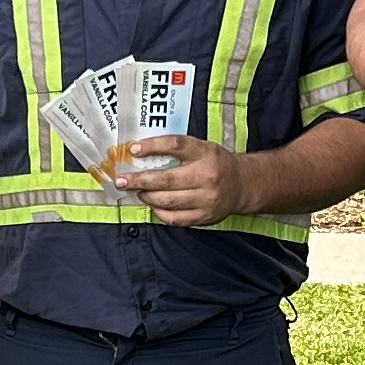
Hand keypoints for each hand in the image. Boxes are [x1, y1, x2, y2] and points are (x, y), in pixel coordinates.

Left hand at [115, 133, 254, 227]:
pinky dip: (159, 212)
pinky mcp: (204, 216)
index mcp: (205, 153)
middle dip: (138, 180)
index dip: (152, 146)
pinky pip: (174, 218)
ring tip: (139, 192)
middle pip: (166, 179)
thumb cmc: (216, 164)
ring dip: (147, 196)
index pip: (175, 145)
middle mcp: (206, 176)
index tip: (134, 149)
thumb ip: (178, 150)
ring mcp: (206, 199)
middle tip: (122, 180)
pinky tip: (155, 205)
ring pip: (167, 201)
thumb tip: (141, 153)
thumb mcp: (203, 148)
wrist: (243, 185)